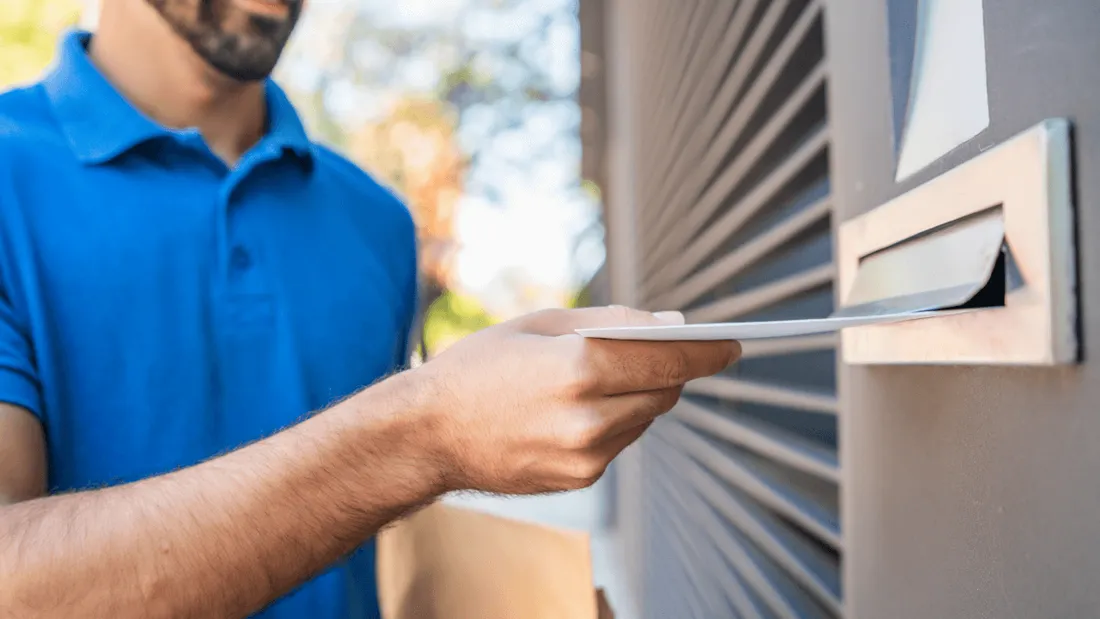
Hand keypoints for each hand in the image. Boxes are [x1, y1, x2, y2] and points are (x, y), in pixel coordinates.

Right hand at [405, 306, 739, 494]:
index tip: (733, 343)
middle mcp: (589, 418)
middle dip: (671, 367)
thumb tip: (674, 325)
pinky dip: (617, 420)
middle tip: (664, 347)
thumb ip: (614, 322)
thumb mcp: (542, 324)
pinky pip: (621, 441)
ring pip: (646, 418)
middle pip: (666, 390)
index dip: (709, 349)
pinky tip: (581, 406)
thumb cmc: (479, 368)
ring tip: (606, 375)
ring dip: (642, 394)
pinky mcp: (580, 477)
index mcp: (579, 369)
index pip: (671, 358)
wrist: (429, 434)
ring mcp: (586, 455)